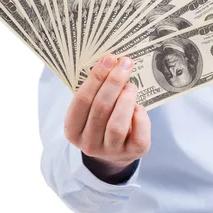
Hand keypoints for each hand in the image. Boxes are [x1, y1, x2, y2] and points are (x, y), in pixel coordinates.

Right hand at [64, 54, 150, 171]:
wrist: (116, 151)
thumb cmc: (103, 120)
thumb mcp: (92, 109)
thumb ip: (97, 91)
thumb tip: (113, 62)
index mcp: (72, 129)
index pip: (82, 100)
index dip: (96, 77)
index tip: (109, 58)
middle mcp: (88, 144)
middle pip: (100, 109)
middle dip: (114, 82)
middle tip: (125, 64)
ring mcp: (109, 151)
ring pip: (117, 125)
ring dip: (126, 100)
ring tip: (131, 86)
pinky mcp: (131, 154)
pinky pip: (138, 135)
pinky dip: (140, 117)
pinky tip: (139, 107)